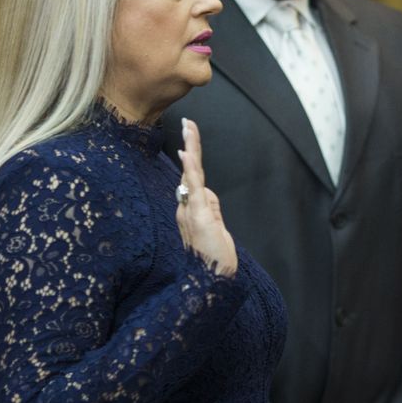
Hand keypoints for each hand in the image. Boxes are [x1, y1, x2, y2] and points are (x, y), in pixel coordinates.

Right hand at [175, 118, 236, 275]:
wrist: (211, 280)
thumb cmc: (213, 258)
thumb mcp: (216, 229)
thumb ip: (211, 209)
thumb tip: (207, 192)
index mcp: (190, 210)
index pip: (190, 179)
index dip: (190, 159)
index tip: (187, 138)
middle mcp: (186, 208)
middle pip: (188, 171)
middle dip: (189, 145)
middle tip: (188, 122)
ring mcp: (190, 210)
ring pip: (190, 174)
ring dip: (191, 148)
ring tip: (189, 126)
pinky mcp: (197, 215)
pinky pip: (193, 188)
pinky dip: (190, 169)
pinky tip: (186, 153)